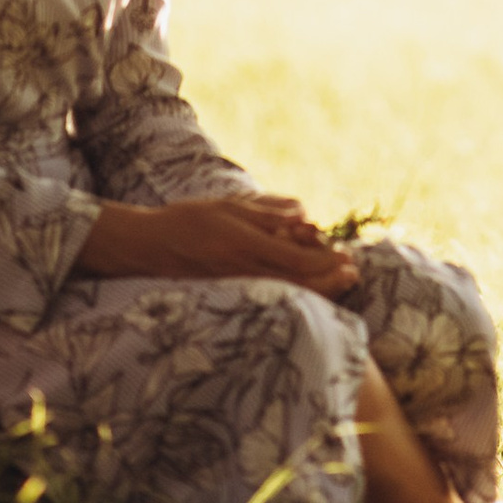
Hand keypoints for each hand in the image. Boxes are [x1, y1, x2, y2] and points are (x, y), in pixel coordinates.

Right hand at [78, 190, 357, 295]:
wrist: (150, 247)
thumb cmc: (190, 219)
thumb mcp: (229, 205)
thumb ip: (267, 211)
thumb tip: (305, 215)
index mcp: (245, 245)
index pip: (296, 260)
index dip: (325, 262)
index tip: (346, 258)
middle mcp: (244, 271)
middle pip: (296, 284)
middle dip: (328, 281)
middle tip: (352, 275)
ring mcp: (238, 287)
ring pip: (286, 294)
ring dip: (316, 289)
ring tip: (340, 282)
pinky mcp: (231, 295)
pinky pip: (269, 297)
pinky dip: (294, 293)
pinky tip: (307, 287)